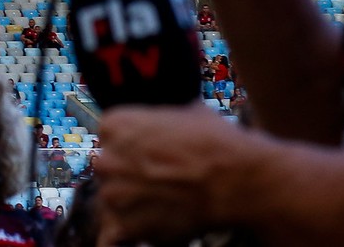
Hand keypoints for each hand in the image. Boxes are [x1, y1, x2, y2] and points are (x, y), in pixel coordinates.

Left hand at [95, 103, 259, 246]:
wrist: (235, 180)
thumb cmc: (214, 142)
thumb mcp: (184, 111)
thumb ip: (160, 119)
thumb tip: (164, 121)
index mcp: (115, 125)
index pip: (109, 137)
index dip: (130, 146)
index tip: (148, 153)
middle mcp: (107, 159)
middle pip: (108, 169)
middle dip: (127, 174)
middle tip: (155, 178)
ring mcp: (114, 195)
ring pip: (113, 200)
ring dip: (131, 202)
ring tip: (162, 201)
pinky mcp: (126, 226)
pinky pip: (118, 232)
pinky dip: (133, 230)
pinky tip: (152, 224)